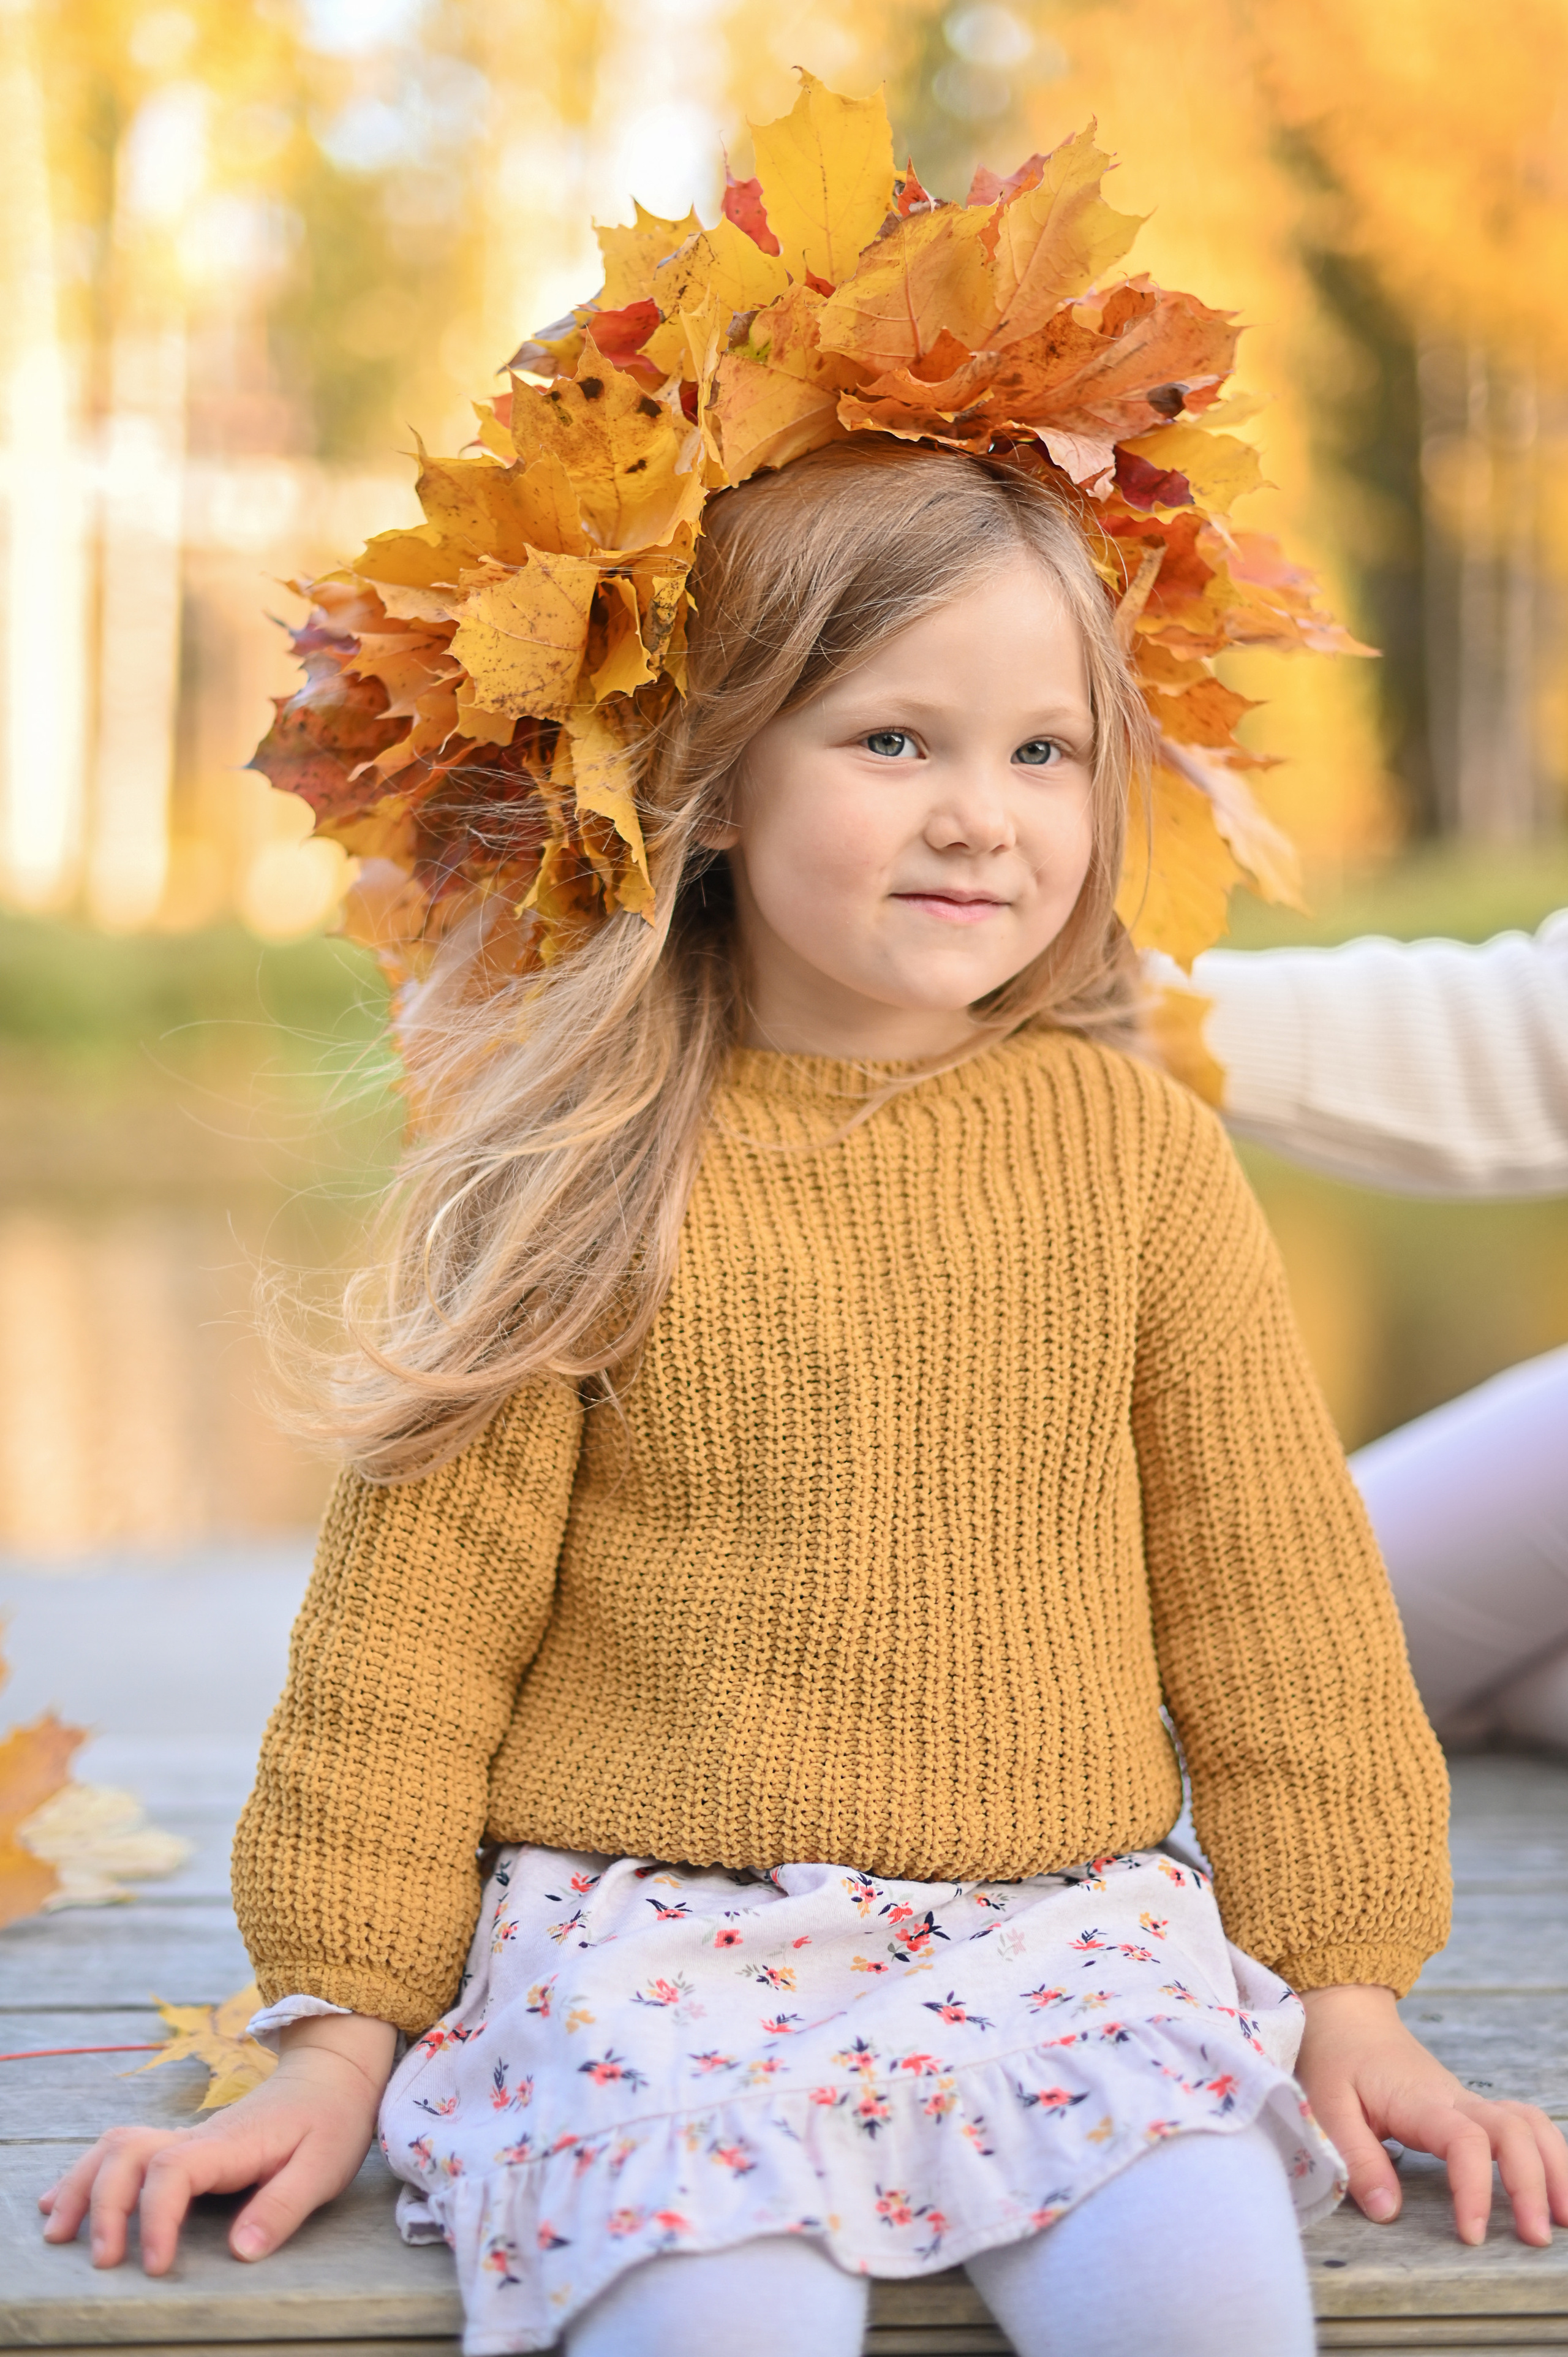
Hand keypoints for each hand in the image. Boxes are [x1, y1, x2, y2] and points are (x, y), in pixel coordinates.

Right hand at [37, 2013, 398, 2273]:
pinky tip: (64, 2199)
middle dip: (103, 2205)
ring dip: (83, 2185)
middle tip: (101, 2260)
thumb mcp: (324, 2167)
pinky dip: (89, 2173)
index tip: (155, 2266)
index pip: (172, 2172)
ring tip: (57, 2230)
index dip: (155, 2219)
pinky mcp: (185, 2147)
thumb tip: (239, 2251)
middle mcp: (198, 2137)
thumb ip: (282, 2207)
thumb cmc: (330, 2119)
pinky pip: (123, 2151)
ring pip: (116, 2147)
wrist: (332, 2073)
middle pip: (128, 2154)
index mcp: (229, 2143)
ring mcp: (187, 2138)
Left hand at [1297, 1982, 1567, 2245]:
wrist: (1346, 2015)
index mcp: (1420, 2100)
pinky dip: (1546, 2152)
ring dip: (1554, 2167)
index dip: (1476, 2189)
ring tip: (1563, 2219)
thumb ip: (1356, 2158)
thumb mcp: (1327, 2106)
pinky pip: (1522, 2123)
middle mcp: (1455, 2098)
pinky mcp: (1469, 2107)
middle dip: (1533, 2185)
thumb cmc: (1335, 2058)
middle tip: (1535, 2238)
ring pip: (1530, 2123)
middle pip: (1515, 2131)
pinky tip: (1551, 2187)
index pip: (1467, 2142)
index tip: (1473, 2234)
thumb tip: (1389, 2213)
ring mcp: (1467, 2100)